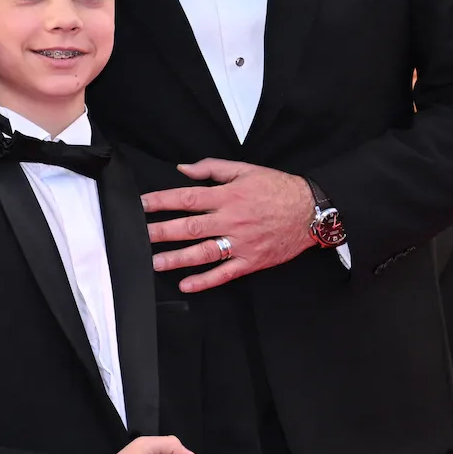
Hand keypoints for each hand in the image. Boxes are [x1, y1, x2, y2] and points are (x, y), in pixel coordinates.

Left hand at [142, 160, 317, 292]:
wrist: (312, 210)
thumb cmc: (278, 188)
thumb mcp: (246, 170)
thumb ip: (212, 168)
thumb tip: (183, 169)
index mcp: (228, 196)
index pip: (187, 199)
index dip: (161, 201)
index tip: (142, 205)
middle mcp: (232, 220)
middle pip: (190, 227)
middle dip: (162, 232)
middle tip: (140, 236)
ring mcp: (241, 243)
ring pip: (204, 253)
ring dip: (177, 259)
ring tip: (155, 262)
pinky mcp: (251, 261)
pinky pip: (225, 273)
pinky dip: (205, 281)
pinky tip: (186, 285)